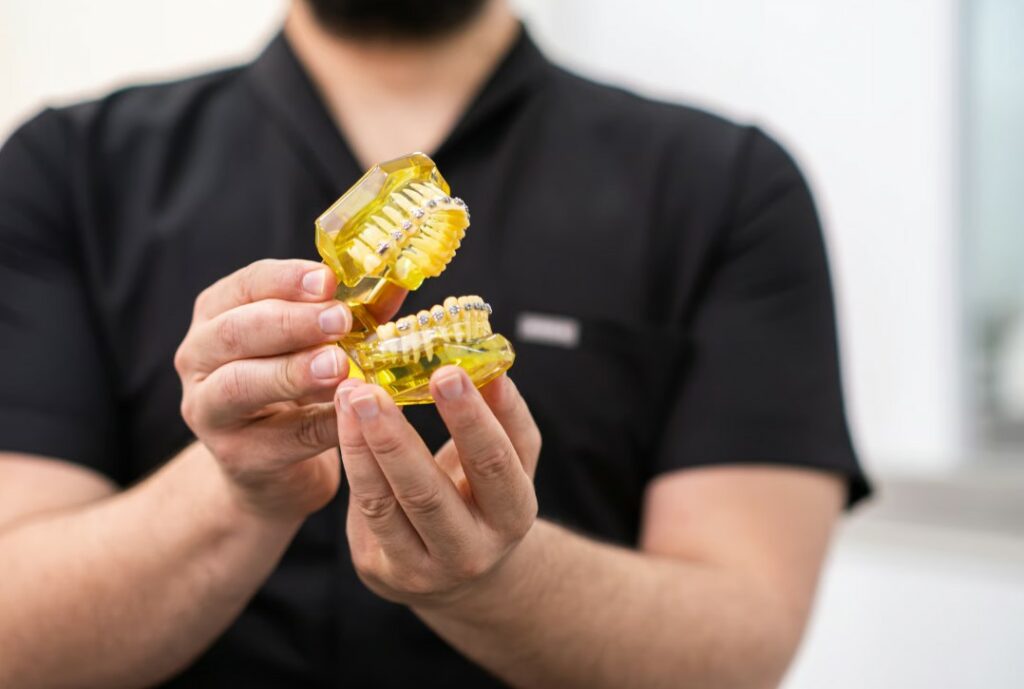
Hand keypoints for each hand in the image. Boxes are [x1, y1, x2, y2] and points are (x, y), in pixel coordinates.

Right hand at [174, 259, 401, 520]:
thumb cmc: (296, 388)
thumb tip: (399, 282)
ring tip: (338, 366)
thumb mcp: (316, 344)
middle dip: (291, 323)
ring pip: (241, 385)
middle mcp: (199, 358)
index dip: (286, 280)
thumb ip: (352, 315)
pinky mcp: (236, 456)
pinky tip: (352, 414)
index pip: (245, 286)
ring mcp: (209, 409)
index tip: (327, 280)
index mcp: (218, 315)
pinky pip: (282, 438)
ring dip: (293, 373)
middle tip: (339, 320)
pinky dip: (321, 424)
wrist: (272, 463)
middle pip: (235, 331)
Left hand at [335, 368, 540, 607]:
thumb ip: (505, 414)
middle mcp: (469, 552)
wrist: (462, 572)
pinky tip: (344, 421)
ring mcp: (420, 569)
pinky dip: (352, 461)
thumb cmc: (486, 496)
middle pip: (428, 495)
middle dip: (395, 440)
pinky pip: (363, 508)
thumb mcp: (511, 460)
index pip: (492, 465)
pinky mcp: (378, 569)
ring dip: (361, 445)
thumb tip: (490, 364)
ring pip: (384, 503)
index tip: (446, 372)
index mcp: (512, 516)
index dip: (471, 419)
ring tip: (349, 396)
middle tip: (371, 390)